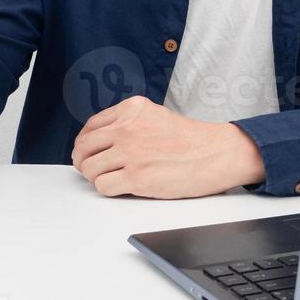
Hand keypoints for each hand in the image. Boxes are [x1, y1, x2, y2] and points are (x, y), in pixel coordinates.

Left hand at [71, 96, 265, 198]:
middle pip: (84, 147)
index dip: (85, 142)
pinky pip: (102, 186)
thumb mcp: (154, 115)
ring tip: (109, 179)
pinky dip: (108, 190)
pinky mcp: (137, 177)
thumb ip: (128, 122)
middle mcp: (127, 128)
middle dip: (83, 160)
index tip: (87, 151)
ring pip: (89, 168)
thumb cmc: (190, 139)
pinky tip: (121, 187)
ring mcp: (130, 152)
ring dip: (96, 177)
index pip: (91, 126)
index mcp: (131, 109)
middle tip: (90, 168)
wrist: (216, 153)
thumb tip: (99, 139)